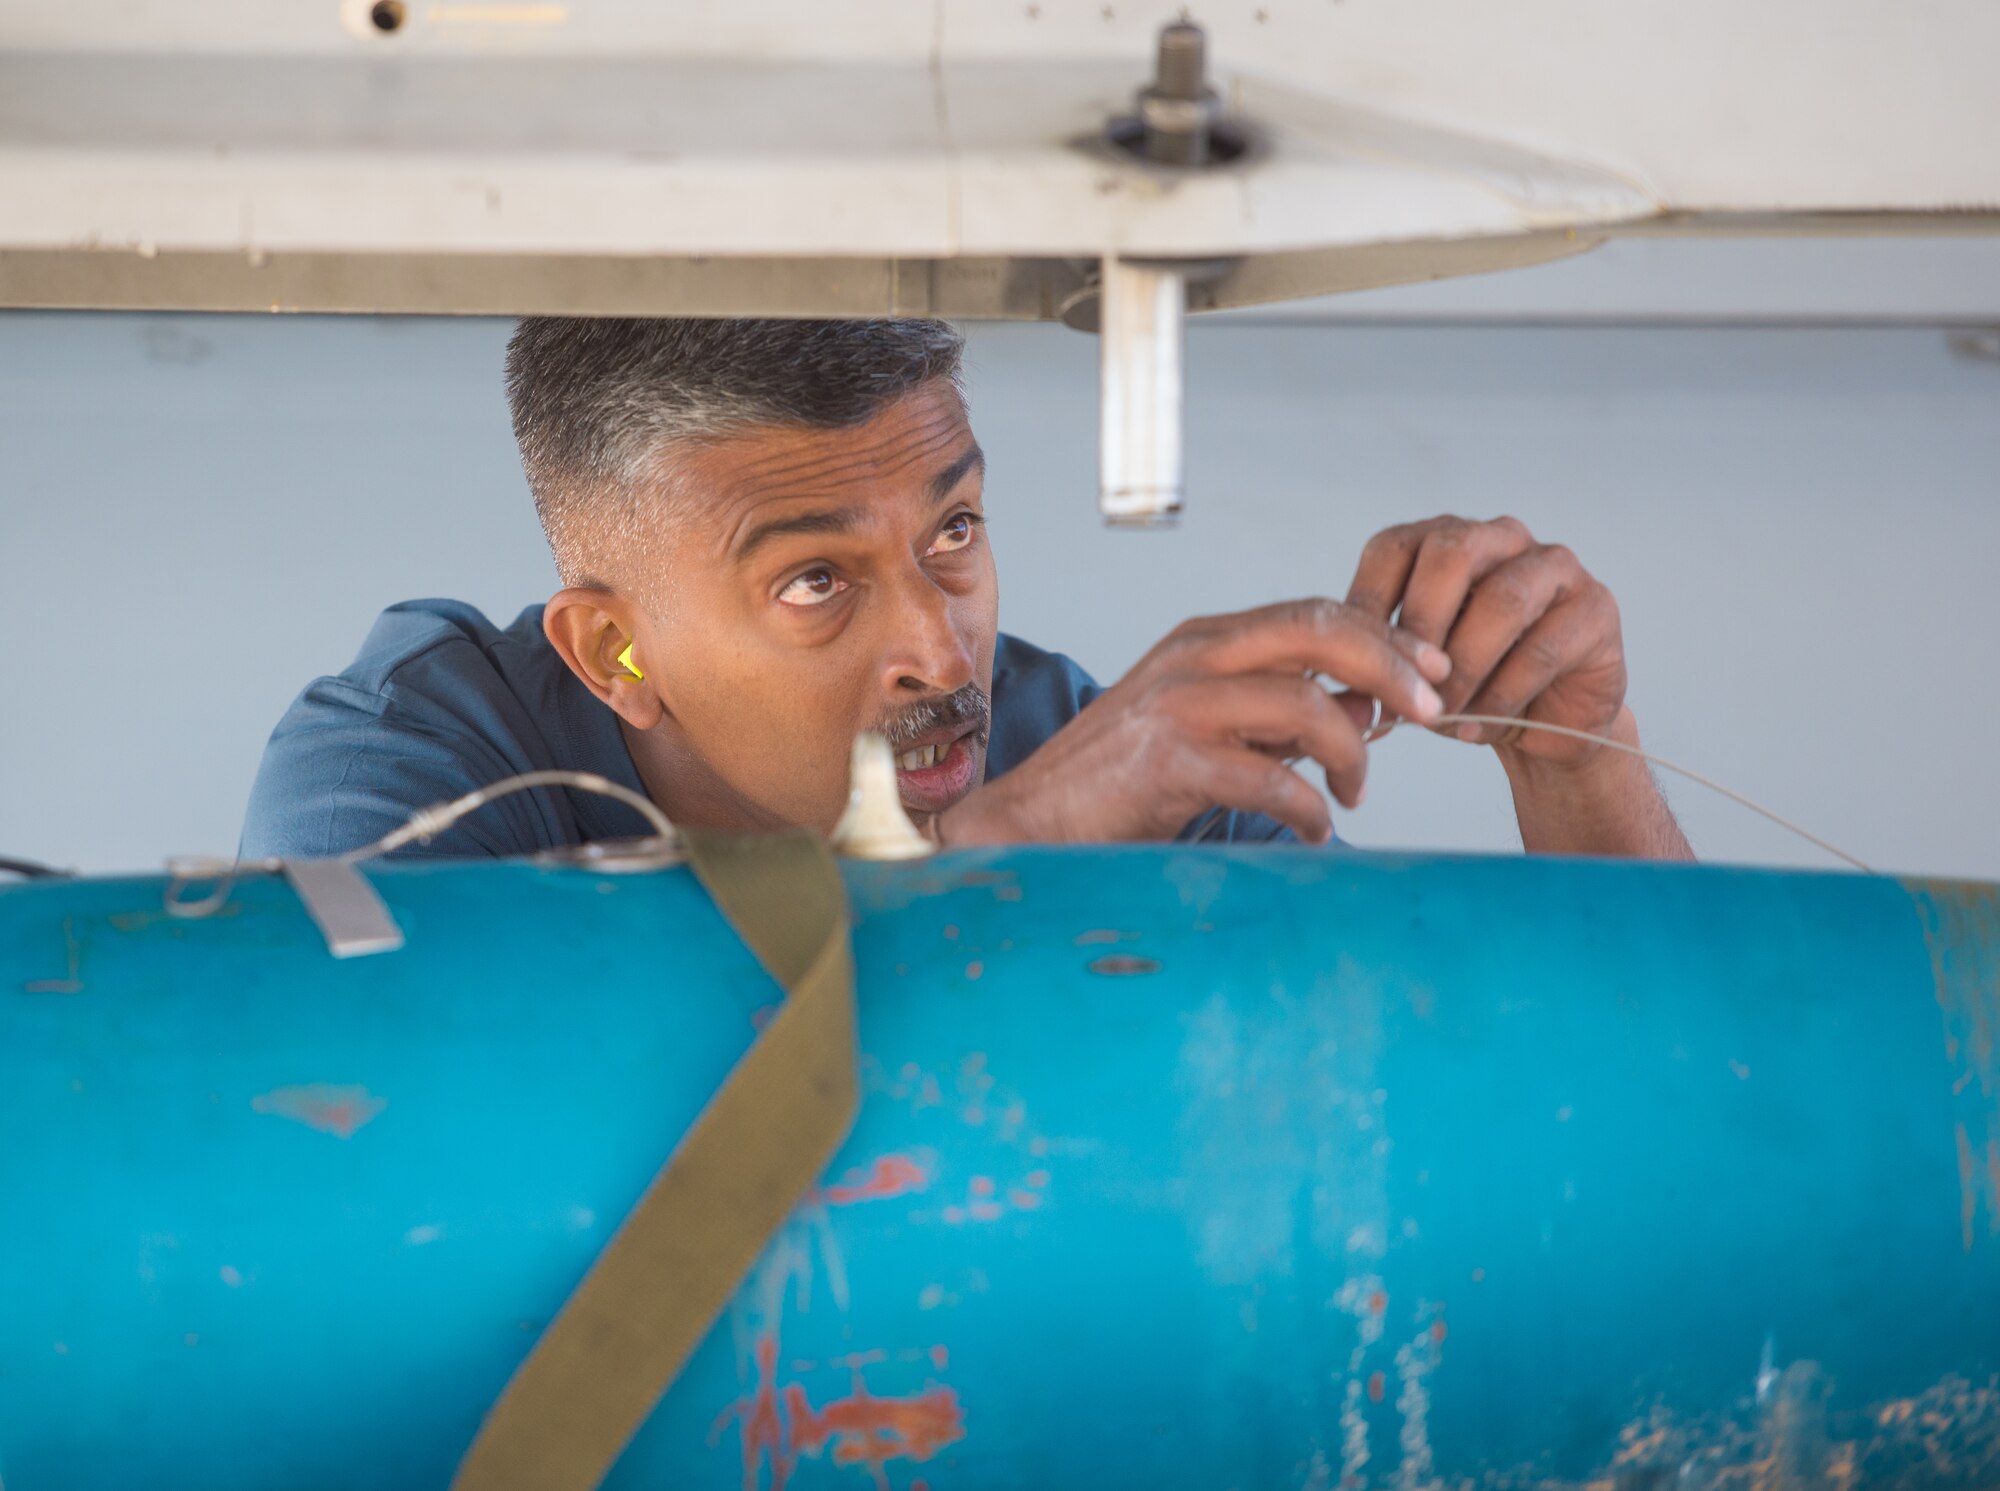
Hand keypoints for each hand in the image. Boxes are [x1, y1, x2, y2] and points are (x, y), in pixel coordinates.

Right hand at [938, 599, 1448, 845]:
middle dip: (1391, 669)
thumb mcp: (1208, 726)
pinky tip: (1314, 828)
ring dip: (1351, 753)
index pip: (1314, 613)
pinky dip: (1308, 807)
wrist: (1033, 823)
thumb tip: (1365, 704)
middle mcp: (1193, 658)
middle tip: (1430, 712)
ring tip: (1356, 793)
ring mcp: (1177, 707)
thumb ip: (1277, 711)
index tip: (1433, 674)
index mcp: (1206, 639)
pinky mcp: (1167, 764)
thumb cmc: (1124, 781)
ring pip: (1302, 705)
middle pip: (1318, 633)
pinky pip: (1268, 778)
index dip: (1385, 639)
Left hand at [1344, 515, 1626, 769]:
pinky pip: (1542, 648)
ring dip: (1464, 667)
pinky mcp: (1596, 608)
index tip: (1349, 665)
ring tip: (1440, 714)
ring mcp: (1555, 567)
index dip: (1367, 603)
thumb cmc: (1469, 687)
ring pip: (1502, 601)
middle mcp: (1501, 538)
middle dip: (1419, 624)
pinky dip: (1501, 696)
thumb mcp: (1414, 672)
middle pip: (1452, 552)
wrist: (1543, 725)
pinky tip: (1478, 728)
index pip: (1395, 547)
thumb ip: (1380, 663)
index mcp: (1446, 541)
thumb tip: (1342, 688)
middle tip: (1401, 685)